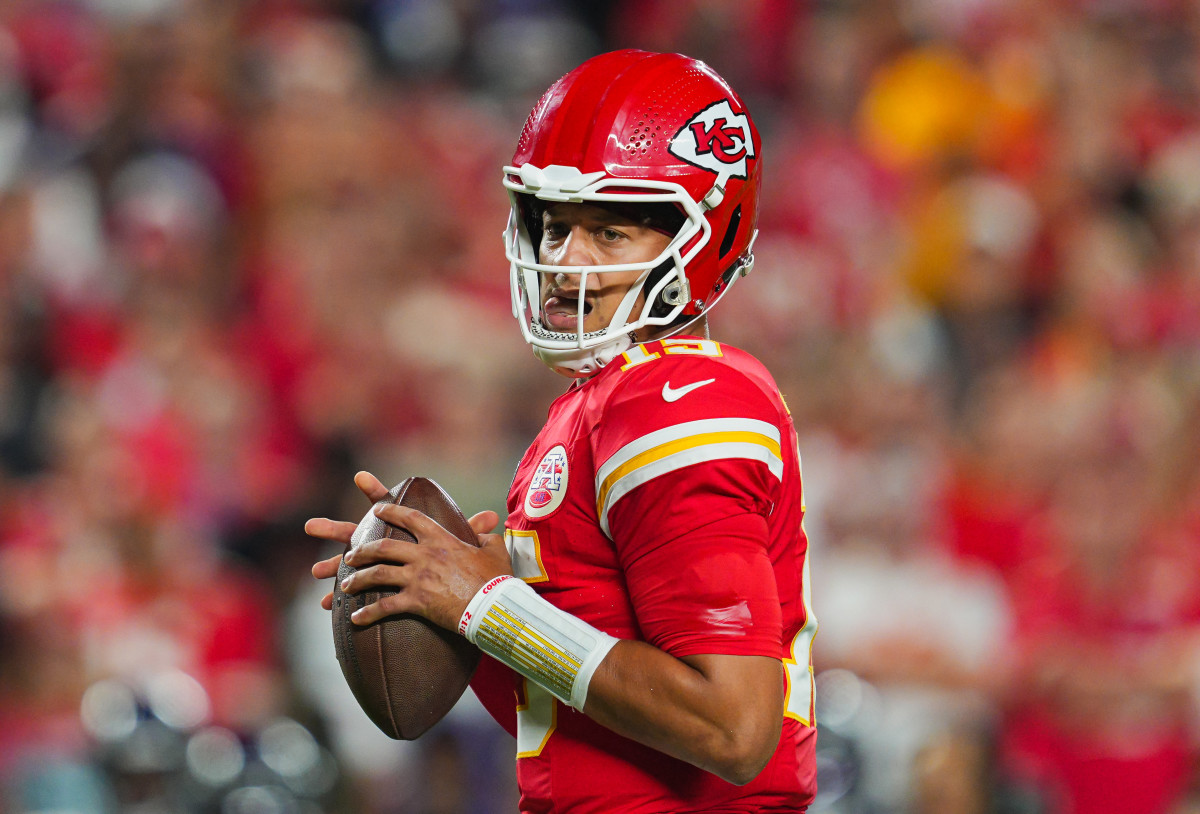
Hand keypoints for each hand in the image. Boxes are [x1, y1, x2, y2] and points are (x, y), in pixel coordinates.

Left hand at [306, 471, 509, 630]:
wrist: (494, 605)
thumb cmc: (497, 579)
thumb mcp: (495, 551)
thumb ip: (487, 537)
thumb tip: (486, 531)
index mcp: (441, 539)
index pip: (412, 518)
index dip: (392, 511)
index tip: (377, 508)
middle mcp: (424, 555)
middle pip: (384, 547)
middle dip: (362, 550)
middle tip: (350, 555)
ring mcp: (418, 577)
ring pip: (378, 574)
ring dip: (358, 579)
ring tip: (345, 585)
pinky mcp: (416, 601)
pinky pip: (385, 607)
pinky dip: (368, 614)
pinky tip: (355, 620)